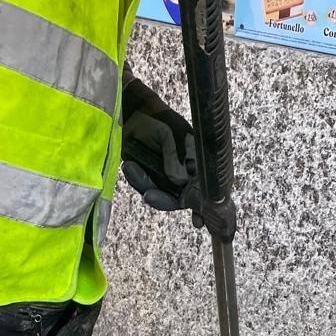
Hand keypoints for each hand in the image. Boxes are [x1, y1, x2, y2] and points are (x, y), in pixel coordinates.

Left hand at [119, 76, 234, 238]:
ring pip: (161, 195)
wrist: (131, 114)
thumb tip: (179, 181)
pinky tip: (130, 167)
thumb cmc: (156, 119)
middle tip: (149, 195)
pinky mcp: (149, 179)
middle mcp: (184, 173)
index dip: (202, 206)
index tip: (198, 220)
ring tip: (132, 168)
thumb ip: (175, 156)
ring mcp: (166, 178)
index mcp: (197, 161)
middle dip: (164, 200)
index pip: (204, 188)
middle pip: (180, 198)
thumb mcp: (169, 133)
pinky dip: (138, 181)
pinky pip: (146, 188)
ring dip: (146, 185)